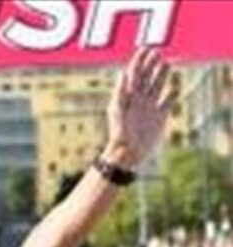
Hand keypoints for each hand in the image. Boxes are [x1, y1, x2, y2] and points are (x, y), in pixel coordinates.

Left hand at [106, 49, 177, 165]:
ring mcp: (149, 107)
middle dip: (150, 64)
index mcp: (127, 96)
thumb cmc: (119, 132)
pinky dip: (171, 94)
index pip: (133, 74)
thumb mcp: (118, 109)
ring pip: (156, 86)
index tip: (145, 48)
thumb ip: (120, 91)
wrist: (128, 152)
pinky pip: (167, 102)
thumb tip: (123, 72)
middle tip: (157, 51)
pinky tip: (174, 88)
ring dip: (161, 75)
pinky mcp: (159, 117)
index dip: (139, 61)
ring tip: (166, 63)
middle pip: (145, 77)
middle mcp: (138, 99)